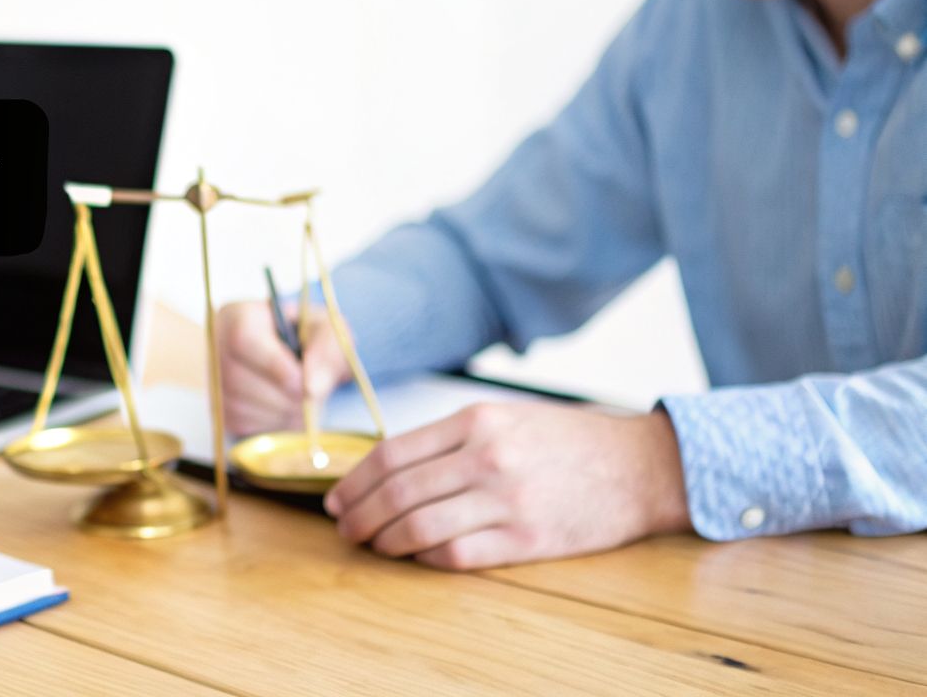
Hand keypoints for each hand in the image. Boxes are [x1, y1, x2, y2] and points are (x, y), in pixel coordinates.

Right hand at [216, 298, 349, 436]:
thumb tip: (313, 387)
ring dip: (280, 414)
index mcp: (239, 316)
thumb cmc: (312, 339)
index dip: (274, 366)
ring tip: (305, 405)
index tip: (304, 383)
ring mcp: (214, 379)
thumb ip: (327, 352)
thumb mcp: (328, 332)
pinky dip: (270, 425)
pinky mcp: (220, 409)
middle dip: (283, 397)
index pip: (242, 339)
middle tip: (314, 400)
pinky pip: (240, 424)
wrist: (303, 360)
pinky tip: (288, 412)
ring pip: (239, 405)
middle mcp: (217, 345)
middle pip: (237, 378)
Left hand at [324, 403, 690, 569]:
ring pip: (419, 528)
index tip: (337, 497)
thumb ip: (449, 439)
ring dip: (385, 542)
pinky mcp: (527, 540)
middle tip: (345, 529)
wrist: (641, 467)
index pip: (392, 454)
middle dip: (360, 515)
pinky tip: (416, 557)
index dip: (355, 480)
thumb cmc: (566, 442)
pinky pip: (457, 555)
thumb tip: (388, 468)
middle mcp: (487, 458)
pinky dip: (425, 559)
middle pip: (397, 493)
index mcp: (476, 422)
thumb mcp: (504, 418)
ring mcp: (507, 501)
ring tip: (374, 546)